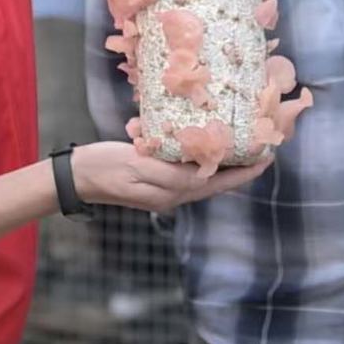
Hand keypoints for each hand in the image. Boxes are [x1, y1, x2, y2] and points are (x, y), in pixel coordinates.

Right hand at [69, 141, 271, 214]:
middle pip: (216, 183)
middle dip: (241, 168)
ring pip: (205, 179)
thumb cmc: (103, 166)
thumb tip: (201, 173)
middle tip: (264, 150)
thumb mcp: (134, 164)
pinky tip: (209, 149)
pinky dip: (205, 162)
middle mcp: (173, 195)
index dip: (244, 171)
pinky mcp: (156, 181)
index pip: (216, 182)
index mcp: (171, 191)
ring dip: (226, 165)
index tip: (267, 157)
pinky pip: (189, 173)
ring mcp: (164, 190)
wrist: (75, 177)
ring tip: (244, 148)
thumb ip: (168, 172)